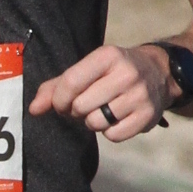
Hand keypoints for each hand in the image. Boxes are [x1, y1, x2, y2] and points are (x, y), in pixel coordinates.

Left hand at [30, 40, 169, 141]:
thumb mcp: (87, 69)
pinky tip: (116, 118)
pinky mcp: (148, 116)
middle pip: (81, 106)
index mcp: (107, 56)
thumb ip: (56, 87)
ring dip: (93, 122)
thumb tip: (33, 109)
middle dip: (76, 111)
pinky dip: (110, 132)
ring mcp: (139, 95)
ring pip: (96, 123)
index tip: (61, 103)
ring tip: (102, 110)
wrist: (158, 73)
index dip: (59, 99)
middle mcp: (126, 73)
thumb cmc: (112, 72)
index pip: (71, 82)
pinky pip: (113, 136)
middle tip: (85, 105)